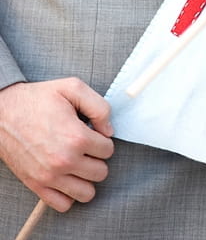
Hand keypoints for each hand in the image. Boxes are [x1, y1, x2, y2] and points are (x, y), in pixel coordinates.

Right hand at [0, 78, 113, 211]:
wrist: (4, 112)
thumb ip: (99, 107)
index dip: (103, 140)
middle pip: (101, 173)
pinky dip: (69, 194)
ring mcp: (50, 176)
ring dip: (86, 179)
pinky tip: (66, 176)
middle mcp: (65, 160)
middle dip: (97, 159)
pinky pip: (63, 204)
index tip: (92, 134)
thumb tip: (109, 131)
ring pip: (86, 193)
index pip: (108, 150)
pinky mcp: (37, 185)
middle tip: (86, 148)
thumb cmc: (38, 99)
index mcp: (76, 136)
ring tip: (79, 163)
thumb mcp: (73, 88)